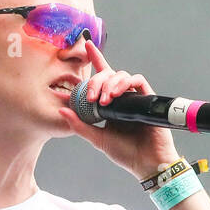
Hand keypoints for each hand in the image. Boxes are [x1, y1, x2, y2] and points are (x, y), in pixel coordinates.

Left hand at [57, 38, 181, 180]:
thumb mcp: (97, 138)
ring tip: (104, 99)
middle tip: (90, 96)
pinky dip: (125, 83)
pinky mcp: (147, 98)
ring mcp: (135, 97)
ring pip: (122, 75)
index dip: (96, 60)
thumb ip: (80, 125)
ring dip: (110, 83)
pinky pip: (137, 80)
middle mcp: (123, 98)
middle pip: (109, 75)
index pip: (102, 78)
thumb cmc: (125, 153)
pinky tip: (115, 95)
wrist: (147, 163)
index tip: (87, 46)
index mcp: (110, 105)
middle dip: (97, 80)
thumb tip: (62, 110)